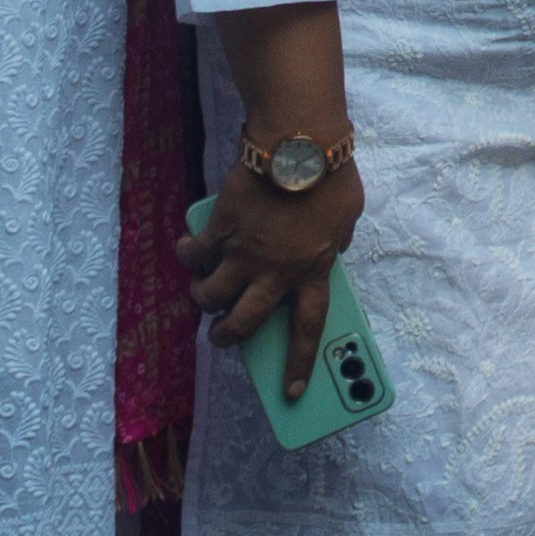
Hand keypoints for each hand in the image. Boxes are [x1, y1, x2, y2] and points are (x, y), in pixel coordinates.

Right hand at [180, 142, 366, 402]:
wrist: (296, 143)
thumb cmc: (330, 175)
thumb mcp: (348, 217)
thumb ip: (335, 242)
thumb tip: (327, 253)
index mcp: (312, 271)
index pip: (307, 329)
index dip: (298, 364)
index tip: (293, 392)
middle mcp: (275, 271)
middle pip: (246, 321)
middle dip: (229, 336)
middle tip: (221, 337)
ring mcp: (244, 251)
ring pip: (211, 295)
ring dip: (203, 299)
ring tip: (202, 295)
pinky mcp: (220, 228)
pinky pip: (194, 252)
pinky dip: (187, 254)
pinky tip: (186, 249)